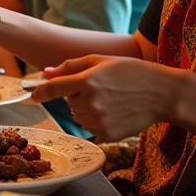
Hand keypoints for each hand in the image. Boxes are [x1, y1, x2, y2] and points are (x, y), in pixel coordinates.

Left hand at [34, 55, 179, 139]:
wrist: (162, 93)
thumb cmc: (131, 72)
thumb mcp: (101, 61)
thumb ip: (70, 67)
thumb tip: (46, 73)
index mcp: (87, 81)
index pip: (53, 89)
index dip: (40, 92)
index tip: (32, 95)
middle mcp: (91, 102)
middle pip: (67, 102)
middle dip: (76, 95)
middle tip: (100, 87)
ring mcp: (100, 120)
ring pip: (77, 116)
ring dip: (85, 108)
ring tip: (109, 99)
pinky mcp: (108, 134)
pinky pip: (90, 127)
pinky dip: (97, 120)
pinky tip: (114, 111)